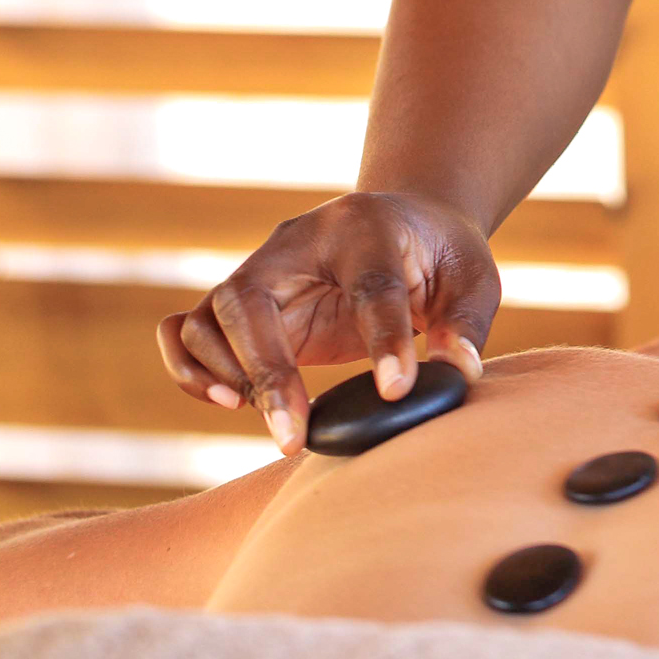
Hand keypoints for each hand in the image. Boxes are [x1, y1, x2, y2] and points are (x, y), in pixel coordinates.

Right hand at [156, 192, 498, 454]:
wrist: (403, 222)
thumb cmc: (440, 255)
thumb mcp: (472, 279)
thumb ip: (465, 324)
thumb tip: (457, 372)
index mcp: (366, 231)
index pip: (371, 287)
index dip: (383, 340)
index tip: (396, 392)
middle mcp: (296, 245)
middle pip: (250, 299)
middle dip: (267, 371)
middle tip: (295, 435)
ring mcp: (261, 273)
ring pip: (207, 316)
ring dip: (223, 374)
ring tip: (274, 421)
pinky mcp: (243, 305)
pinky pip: (185, 330)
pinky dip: (191, 370)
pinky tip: (234, 404)